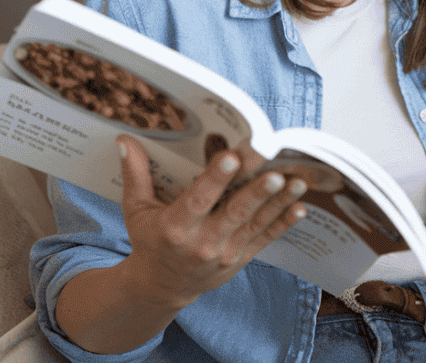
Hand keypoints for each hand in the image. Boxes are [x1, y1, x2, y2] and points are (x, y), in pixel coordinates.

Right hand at [115, 134, 308, 307]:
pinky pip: (264, 238)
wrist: (162, 286)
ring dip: (278, 203)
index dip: (215, 179)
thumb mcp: (136, 210)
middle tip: (275, 171)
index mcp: (175, 227)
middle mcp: (202, 242)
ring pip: (255, 224)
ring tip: (297, 182)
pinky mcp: (240, 259)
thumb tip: (125, 139)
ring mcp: (224, 253)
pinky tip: (300, 207)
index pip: (198, 200)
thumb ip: (135, 174)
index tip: (231, 157)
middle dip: (256, 192)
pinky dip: (283, 223)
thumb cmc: (150, 241)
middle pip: (233, 213)